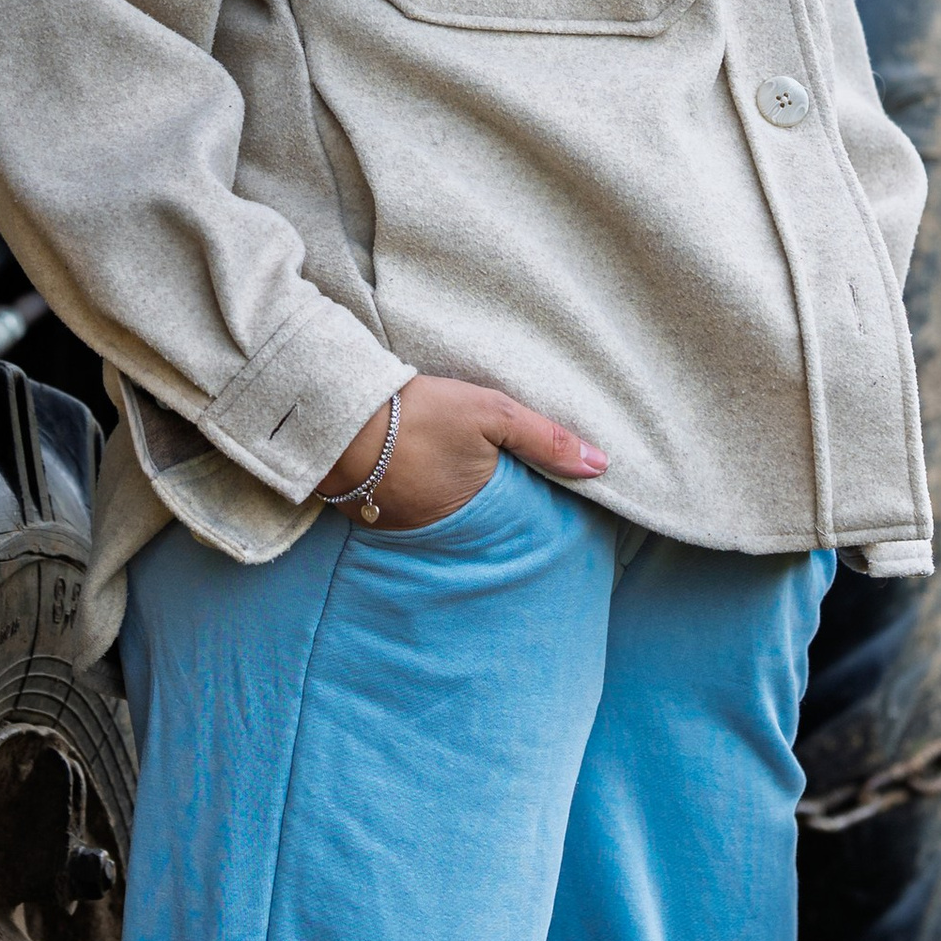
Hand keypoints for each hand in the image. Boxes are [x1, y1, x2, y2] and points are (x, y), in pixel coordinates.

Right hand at [314, 375, 605, 531]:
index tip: (535, 495)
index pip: (516, 519)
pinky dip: (412, 497)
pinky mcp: (368, 512)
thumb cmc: (419, 413)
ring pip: (438, 519)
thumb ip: (545, 439)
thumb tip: (602, 467)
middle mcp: (439, 529)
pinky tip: (411, 474)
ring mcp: (401, 525)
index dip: (526, 506)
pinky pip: (402, 512)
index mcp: (476, 510)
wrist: (338, 412)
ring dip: (446, 503)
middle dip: (487, 511)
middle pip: (477, 524)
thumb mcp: (491, 414)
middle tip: (491, 485)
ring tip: (450, 477)